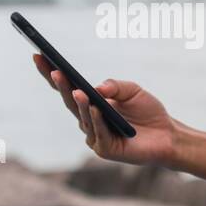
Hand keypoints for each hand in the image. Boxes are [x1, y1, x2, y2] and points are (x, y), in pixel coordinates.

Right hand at [31, 53, 175, 165]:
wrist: (168, 135)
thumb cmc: (148, 112)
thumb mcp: (132, 90)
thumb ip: (115, 86)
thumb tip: (96, 87)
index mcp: (91, 104)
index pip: (67, 87)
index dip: (51, 73)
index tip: (38, 55)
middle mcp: (88, 120)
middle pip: (70, 102)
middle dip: (61, 85)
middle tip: (53, 70)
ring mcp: (95, 136)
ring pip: (83, 117)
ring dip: (79, 103)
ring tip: (76, 89)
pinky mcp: (106, 150)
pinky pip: (99, 133)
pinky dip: (97, 120)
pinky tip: (95, 108)